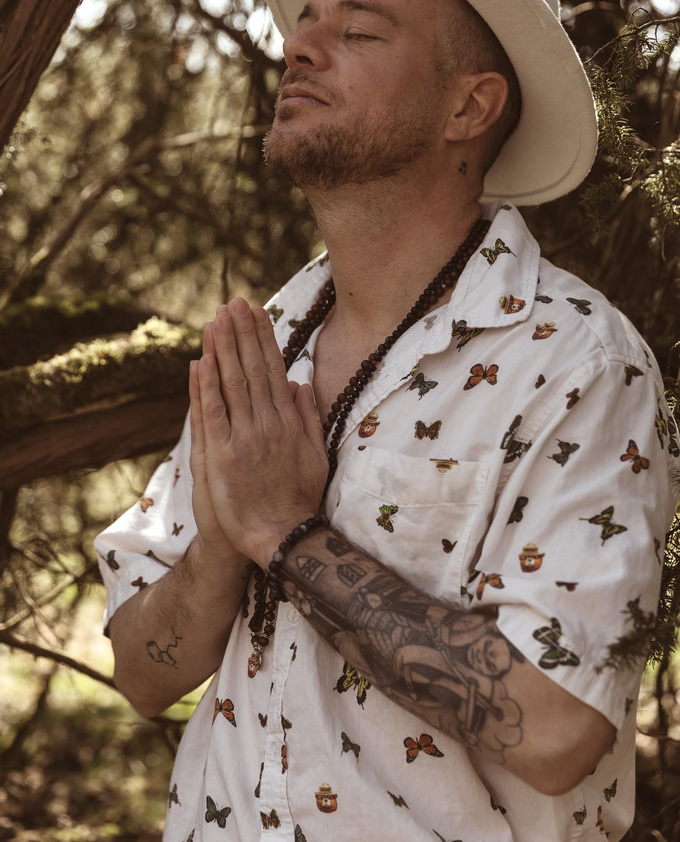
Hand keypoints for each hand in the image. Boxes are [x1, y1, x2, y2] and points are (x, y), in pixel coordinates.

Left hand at [190, 298, 329, 566]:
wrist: (283, 537)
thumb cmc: (300, 499)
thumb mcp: (316, 454)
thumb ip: (308, 417)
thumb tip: (299, 383)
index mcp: (288, 421)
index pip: (273, 369)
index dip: (263, 338)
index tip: (256, 312)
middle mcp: (267, 424)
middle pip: (252, 369)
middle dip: (242, 333)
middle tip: (233, 303)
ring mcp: (244, 439)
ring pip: (232, 384)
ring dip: (224, 349)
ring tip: (217, 319)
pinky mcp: (222, 456)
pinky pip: (212, 414)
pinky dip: (206, 386)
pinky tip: (201, 361)